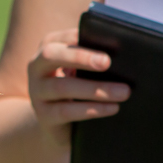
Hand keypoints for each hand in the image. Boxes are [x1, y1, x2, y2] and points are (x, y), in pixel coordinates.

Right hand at [26, 27, 128, 148]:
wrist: (57, 125)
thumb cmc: (77, 89)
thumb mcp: (82, 70)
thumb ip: (94, 60)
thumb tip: (125, 56)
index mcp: (49, 47)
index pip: (64, 37)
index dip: (83, 37)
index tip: (106, 42)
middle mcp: (37, 66)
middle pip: (52, 55)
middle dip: (80, 57)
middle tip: (107, 62)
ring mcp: (36, 91)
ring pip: (62, 87)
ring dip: (95, 89)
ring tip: (124, 92)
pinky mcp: (43, 115)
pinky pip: (66, 111)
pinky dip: (91, 110)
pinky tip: (112, 108)